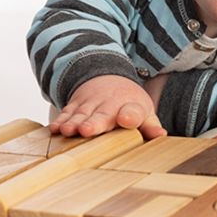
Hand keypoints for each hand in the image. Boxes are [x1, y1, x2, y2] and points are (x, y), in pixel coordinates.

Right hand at [49, 75, 166, 139]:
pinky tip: (55, 129)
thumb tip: (160, 136)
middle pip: (103, 115)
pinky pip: (68, 112)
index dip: (130, 116)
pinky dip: (61, 119)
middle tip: (86, 130)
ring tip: (67, 131)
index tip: (125, 119)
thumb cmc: (129, 105)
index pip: (133, 111)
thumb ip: (150, 126)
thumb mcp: (145, 112)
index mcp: (133, 107)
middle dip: (95, 122)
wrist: (109, 80)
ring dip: (73, 122)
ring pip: (82, 114)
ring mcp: (92, 103)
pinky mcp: (77, 104)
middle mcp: (111, 104)